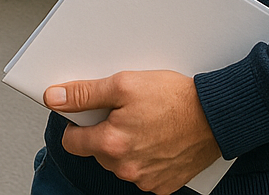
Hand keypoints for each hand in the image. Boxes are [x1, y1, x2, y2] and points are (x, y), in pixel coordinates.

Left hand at [44, 70, 221, 194]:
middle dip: (103, 131)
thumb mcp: (123, 84)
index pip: (72, 142)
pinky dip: (143, 156)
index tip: (85, 112)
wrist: (215, 116)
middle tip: (122, 110)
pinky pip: (141, 172)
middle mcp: (127, 168)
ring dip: (123, 144)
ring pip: (119, 162)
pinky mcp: (163, 185)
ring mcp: (146, 180)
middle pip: (96, 151)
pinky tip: (155, 137)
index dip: (76, 123)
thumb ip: (84, 94)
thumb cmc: (174, 98)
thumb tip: (54, 97)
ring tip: (142, 121)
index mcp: (112, 144)